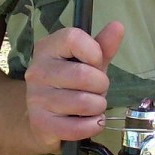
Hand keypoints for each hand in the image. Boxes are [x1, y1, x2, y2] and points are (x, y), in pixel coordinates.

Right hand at [24, 21, 124, 152]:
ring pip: (84, 103)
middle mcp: (37, 70)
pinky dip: (93, 126)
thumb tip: (118, 26)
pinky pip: (78, 128)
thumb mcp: (88, 62)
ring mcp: (36, 98)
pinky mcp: (41, 123)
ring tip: (92, 106)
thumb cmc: (71, 84)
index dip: (94, 52)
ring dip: (98, 107)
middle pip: (83, 75)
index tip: (95, 62)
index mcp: (47, 48)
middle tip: (97, 90)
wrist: (45, 117)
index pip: (73, 39)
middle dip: (101, 85)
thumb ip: (103, 45)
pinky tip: (91, 121)